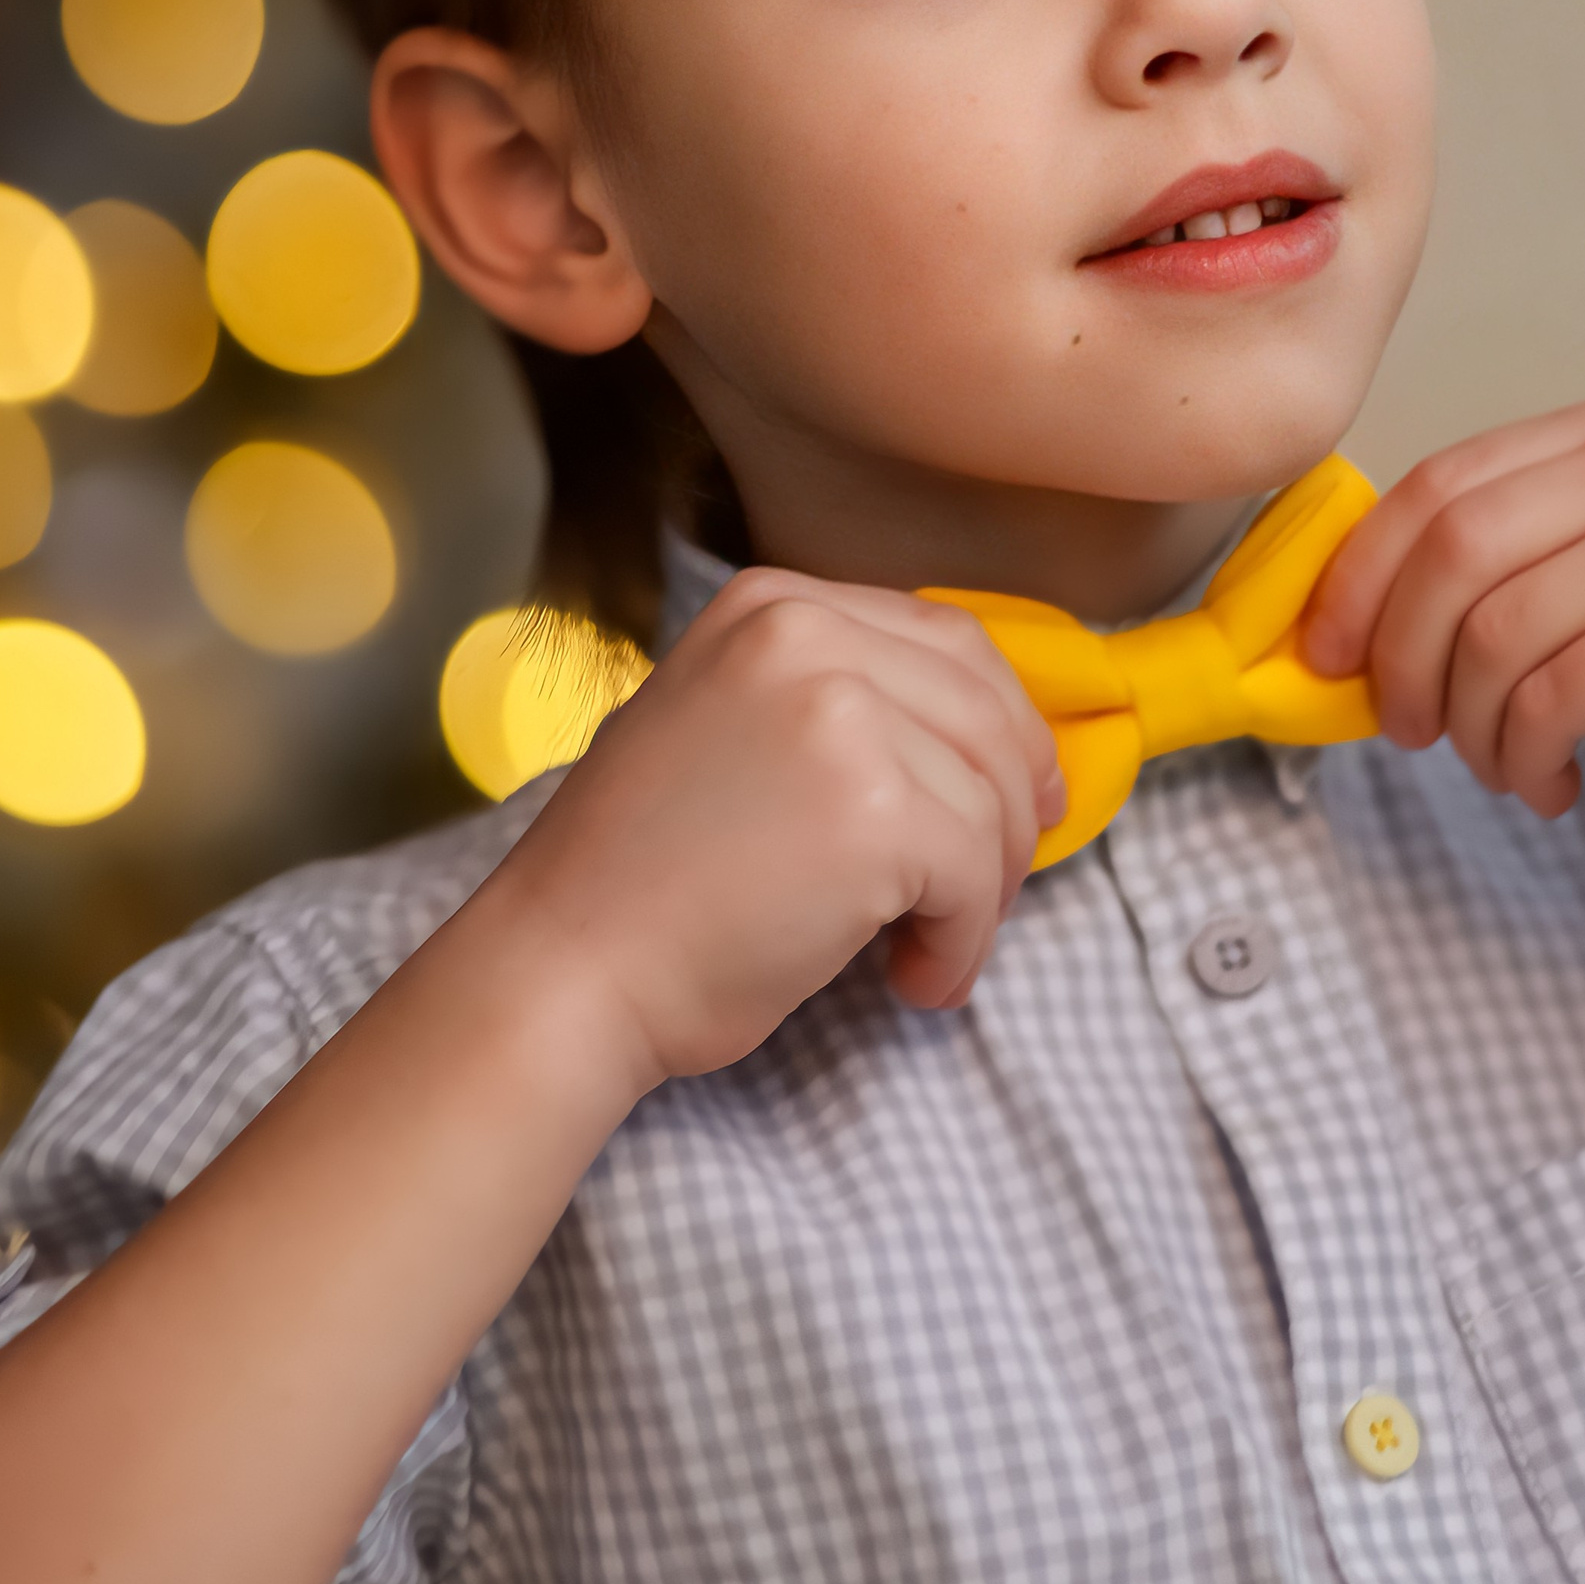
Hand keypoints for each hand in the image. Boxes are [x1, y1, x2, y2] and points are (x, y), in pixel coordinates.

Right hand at [500, 572, 1063, 1088]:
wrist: (566, 966)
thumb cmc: (642, 876)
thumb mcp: (723, 723)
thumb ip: (827, 700)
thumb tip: (976, 738)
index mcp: (770, 604)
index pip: (946, 637)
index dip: (1001, 720)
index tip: (1018, 790)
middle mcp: (806, 635)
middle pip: (986, 708)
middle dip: (1013, 804)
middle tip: (997, 884)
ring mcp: (843, 715)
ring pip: (991, 798)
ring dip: (983, 892)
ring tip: (928, 952)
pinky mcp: (876, 811)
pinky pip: (975, 875)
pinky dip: (963, 942)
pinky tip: (915, 979)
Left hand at [1303, 397, 1584, 887]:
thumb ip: (1500, 570)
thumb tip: (1343, 615)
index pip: (1440, 481)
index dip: (1361, 570)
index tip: (1325, 648)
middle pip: (1448, 546)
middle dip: (1396, 651)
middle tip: (1401, 727)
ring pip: (1484, 633)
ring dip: (1465, 725)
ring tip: (1502, 765)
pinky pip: (1538, 700)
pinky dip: (1519, 760)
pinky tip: (1554, 785)